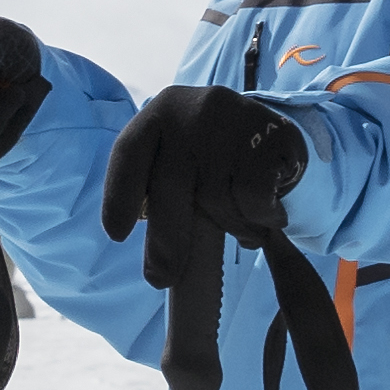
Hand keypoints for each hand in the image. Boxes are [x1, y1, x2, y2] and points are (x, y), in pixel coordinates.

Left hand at [97, 84, 311, 265]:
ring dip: (227, 227)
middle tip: (161, 278)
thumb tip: (158, 260)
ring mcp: (232, 119)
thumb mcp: (175, 159)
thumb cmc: (208, 156)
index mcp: (157, 115)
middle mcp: (191, 111)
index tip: (117, 235)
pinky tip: (265, 214)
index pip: (128, 152)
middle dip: (165, 240)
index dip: (119, 195)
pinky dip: (259, 218)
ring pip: (216, 199)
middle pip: (170, 185)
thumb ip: (158, 192)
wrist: (269, 130)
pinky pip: (253, 200)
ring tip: (237, 225)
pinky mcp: (272, 135)